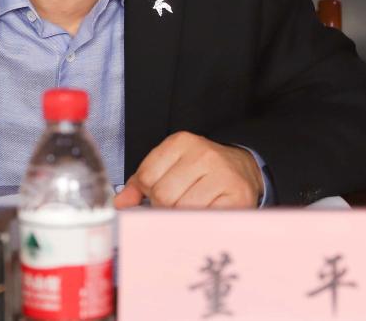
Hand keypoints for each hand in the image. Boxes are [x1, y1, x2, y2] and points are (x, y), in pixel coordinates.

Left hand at [114, 131, 262, 209]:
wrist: (244, 169)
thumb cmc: (202, 170)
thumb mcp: (170, 164)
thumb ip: (142, 181)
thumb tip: (120, 202)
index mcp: (181, 142)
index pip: (146, 176)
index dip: (146, 193)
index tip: (154, 196)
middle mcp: (203, 154)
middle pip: (163, 195)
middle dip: (163, 208)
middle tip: (175, 206)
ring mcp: (222, 175)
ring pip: (182, 210)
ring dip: (181, 217)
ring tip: (190, 210)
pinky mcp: (238, 197)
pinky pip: (204, 219)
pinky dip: (199, 223)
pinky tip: (203, 215)